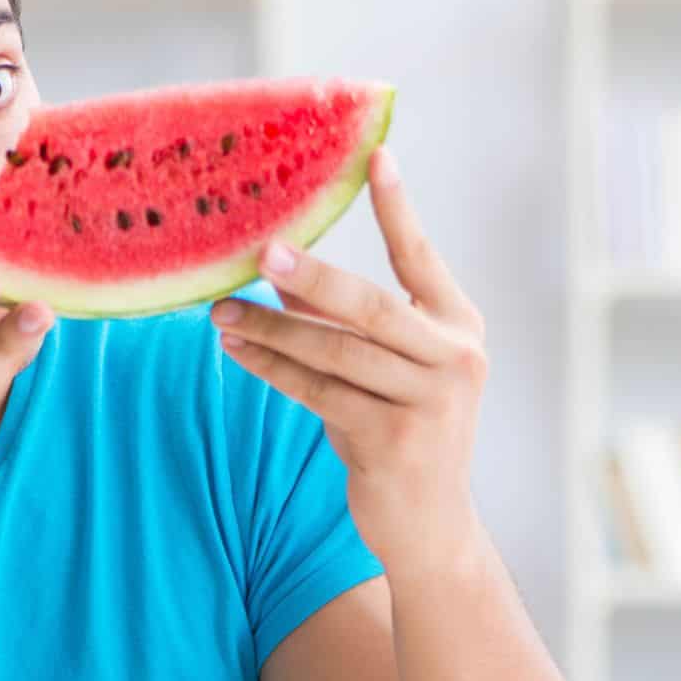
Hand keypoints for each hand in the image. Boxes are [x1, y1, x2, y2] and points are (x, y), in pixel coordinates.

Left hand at [209, 147, 488, 579]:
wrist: (429, 526)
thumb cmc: (399, 432)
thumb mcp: (386, 371)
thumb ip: (350, 324)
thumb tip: (282, 266)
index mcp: (459, 327)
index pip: (422, 257)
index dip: (398, 207)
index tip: (375, 153)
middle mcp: (455, 358)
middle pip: (370, 304)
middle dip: (311, 274)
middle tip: (260, 247)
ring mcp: (429, 401)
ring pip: (335, 350)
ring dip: (271, 326)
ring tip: (221, 309)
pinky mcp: (394, 439)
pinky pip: (318, 391)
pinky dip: (272, 368)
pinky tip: (236, 350)